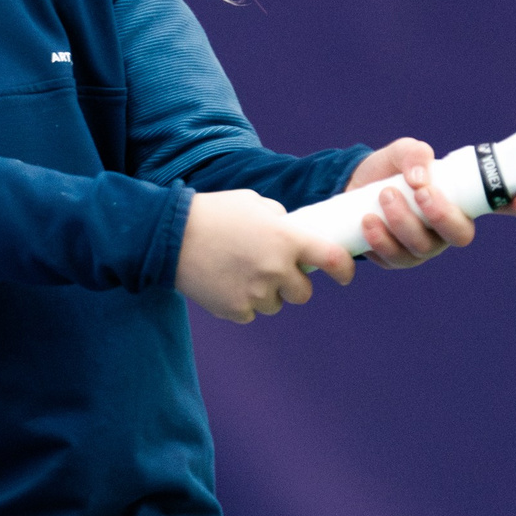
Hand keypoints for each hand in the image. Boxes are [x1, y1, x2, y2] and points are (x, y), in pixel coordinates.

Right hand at [176, 189, 356, 322]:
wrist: (171, 235)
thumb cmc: (215, 213)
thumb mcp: (255, 203)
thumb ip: (281, 221)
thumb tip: (296, 235)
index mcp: (287, 238)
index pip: (333, 259)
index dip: (344, 270)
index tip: (344, 275)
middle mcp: (277, 268)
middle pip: (304, 292)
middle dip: (292, 283)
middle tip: (272, 270)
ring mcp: (256, 292)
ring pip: (275, 304)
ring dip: (266, 293)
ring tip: (240, 271)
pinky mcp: (236, 309)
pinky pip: (250, 312)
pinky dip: (241, 302)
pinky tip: (225, 281)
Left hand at [346, 137, 515, 269]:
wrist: (355, 186)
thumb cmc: (392, 170)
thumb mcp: (404, 152)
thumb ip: (415, 153)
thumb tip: (420, 175)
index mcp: (463, 200)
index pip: (502, 205)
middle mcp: (448, 228)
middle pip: (460, 236)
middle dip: (442, 215)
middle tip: (421, 191)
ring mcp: (423, 247)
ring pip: (422, 248)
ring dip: (403, 222)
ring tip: (384, 194)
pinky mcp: (395, 258)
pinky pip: (392, 259)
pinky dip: (380, 241)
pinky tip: (368, 221)